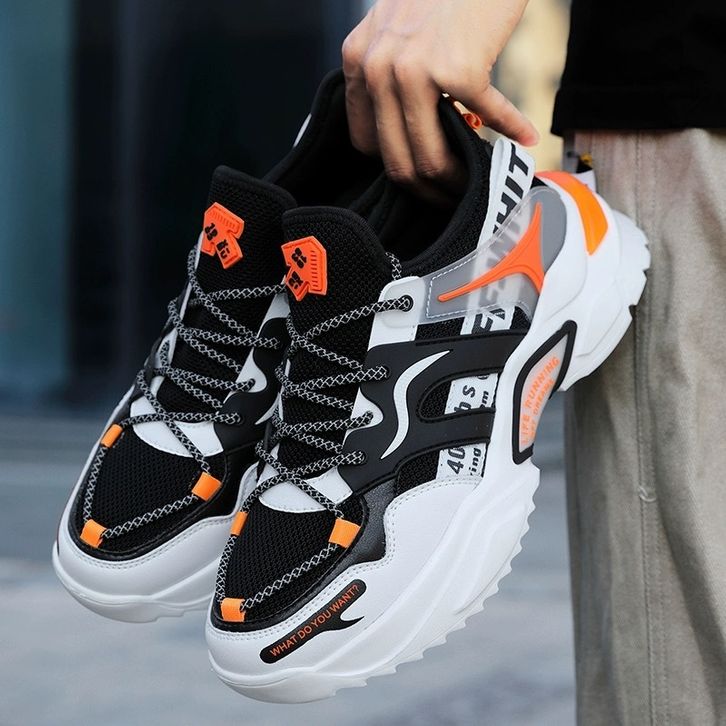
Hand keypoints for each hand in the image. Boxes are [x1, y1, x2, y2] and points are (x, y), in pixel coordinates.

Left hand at [342, 0, 537, 197]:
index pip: (366, 144)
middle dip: (425, 192)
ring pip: (431, 157)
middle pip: (397, 161)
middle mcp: (380, 69)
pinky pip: (488, 116)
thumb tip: (404, 136)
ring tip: (474, 185)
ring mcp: (417, 71)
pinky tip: (525, 139)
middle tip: (447, 200)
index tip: (419, 178)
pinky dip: (511, 130)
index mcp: (358, 62)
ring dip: (457, 182)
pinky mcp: (460, 69)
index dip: (395, 168)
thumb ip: (386, 79)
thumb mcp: (392, 33)